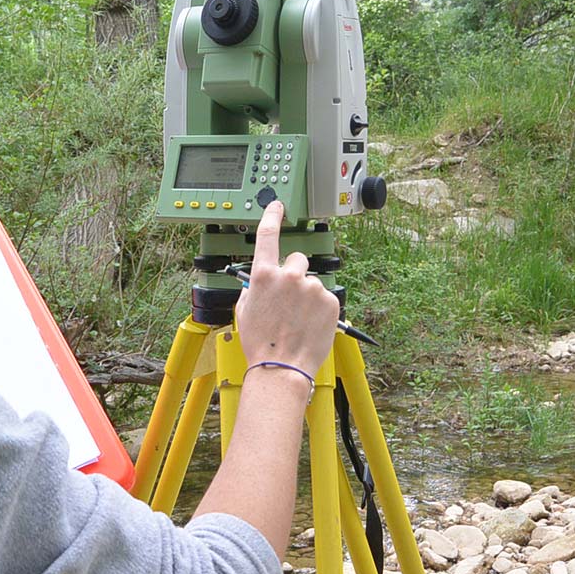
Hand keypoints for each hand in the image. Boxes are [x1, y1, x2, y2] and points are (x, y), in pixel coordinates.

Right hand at [233, 201, 338, 378]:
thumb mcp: (245, 310)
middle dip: (295, 274)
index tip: (278, 206)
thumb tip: (261, 281)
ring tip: (299, 319)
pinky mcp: (330, 300)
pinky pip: (325, 297)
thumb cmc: (262, 344)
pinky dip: (320, 308)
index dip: (272, 216)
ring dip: (307, 295)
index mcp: (263, 275)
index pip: (268, 234)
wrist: (282, 367)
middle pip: (297, 260)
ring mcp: (311, 287)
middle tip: (290, 300)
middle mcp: (288, 276)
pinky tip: (310, 324)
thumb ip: (254, 287)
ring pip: (311, 282)